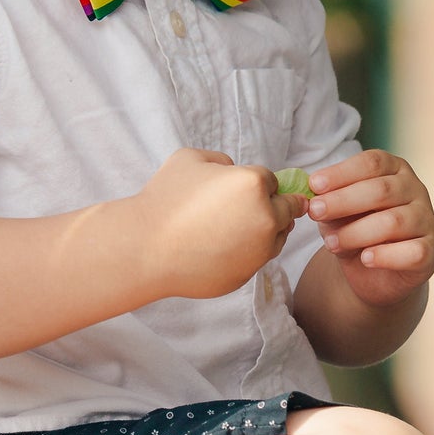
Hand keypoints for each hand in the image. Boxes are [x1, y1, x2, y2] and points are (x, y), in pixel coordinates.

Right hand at [129, 148, 299, 299]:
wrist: (146, 248)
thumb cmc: (164, 199)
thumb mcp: (190, 158)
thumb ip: (221, 160)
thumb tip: (233, 171)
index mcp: (254, 184)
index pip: (274, 181)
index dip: (259, 181)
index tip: (245, 187)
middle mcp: (265, 218)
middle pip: (288, 210)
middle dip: (275, 205)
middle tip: (253, 206)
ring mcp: (258, 251)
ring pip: (278, 237)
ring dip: (267, 230)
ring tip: (237, 227)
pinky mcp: (246, 275)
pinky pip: (257, 260)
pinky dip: (248, 253)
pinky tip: (223, 247)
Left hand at [304, 150, 433, 307]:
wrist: (374, 272)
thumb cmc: (355, 230)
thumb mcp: (337, 213)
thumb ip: (328, 203)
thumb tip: (312, 199)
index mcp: (394, 169)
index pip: (372, 162)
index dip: (342, 172)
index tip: (314, 184)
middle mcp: (415, 189)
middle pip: (381, 190)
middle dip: (343, 201)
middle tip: (315, 211)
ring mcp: (426, 220)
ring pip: (394, 222)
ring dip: (356, 233)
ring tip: (331, 244)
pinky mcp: (429, 251)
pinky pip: (412, 252)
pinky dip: (386, 255)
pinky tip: (365, 259)